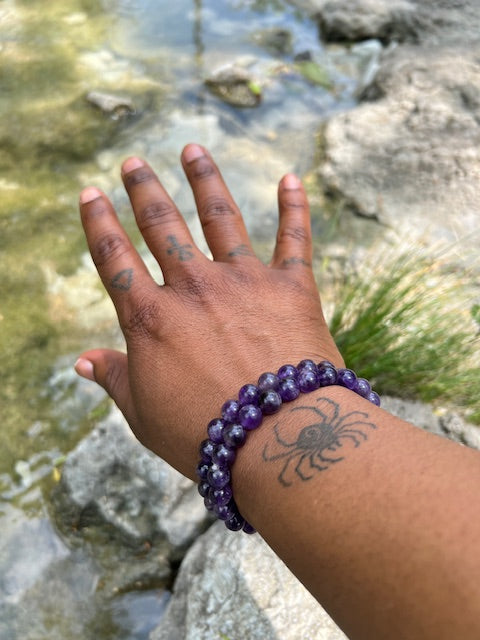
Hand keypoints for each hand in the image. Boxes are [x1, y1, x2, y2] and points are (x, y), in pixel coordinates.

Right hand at [75, 144, 342, 480]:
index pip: (115, 259)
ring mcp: (245, 282)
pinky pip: (295, 238)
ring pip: (220, 216)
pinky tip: (292, 178)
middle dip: (144, 190)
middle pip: (162, 226)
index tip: (89, 194)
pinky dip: (295, 206)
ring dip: (204, 179)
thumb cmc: (204, 435)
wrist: (277, 441)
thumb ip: (115, 379)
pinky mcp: (292, 288)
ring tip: (193, 149)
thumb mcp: (144, 414)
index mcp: (152, 319)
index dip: (99, 223)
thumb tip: (82, 361)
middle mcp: (194, 288)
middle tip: (132, 162)